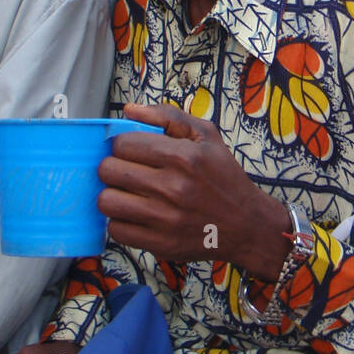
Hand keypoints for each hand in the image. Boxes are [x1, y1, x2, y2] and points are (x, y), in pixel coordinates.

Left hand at [100, 104, 290, 279]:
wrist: (248, 225)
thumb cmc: (223, 176)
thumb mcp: (207, 135)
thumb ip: (168, 116)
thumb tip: (129, 109)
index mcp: (183, 156)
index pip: (122, 144)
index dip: (121, 145)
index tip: (131, 152)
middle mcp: (173, 187)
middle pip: (108, 171)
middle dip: (113, 168)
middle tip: (127, 172)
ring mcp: (166, 219)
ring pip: (106, 201)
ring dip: (112, 195)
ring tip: (127, 194)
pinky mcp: (161, 244)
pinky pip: (116, 230)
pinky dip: (120, 222)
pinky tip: (135, 215)